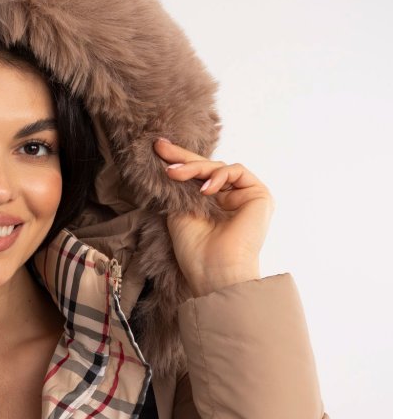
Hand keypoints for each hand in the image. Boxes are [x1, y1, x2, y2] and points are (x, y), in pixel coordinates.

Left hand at [153, 137, 274, 295]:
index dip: (179, 163)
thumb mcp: (179, 213)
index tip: (159, 150)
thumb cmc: (195, 251)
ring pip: (219, 168)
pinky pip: (237, 171)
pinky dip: (218, 176)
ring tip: (173, 174)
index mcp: (214, 206)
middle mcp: (232, 199)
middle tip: (161, 147)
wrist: (214, 271)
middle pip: (208, 169)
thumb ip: (180, 190)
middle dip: (183, 157)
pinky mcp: (260, 195)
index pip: (197, 178)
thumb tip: (171, 165)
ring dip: (194, 168)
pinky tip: (204, 190)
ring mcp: (246, 196)